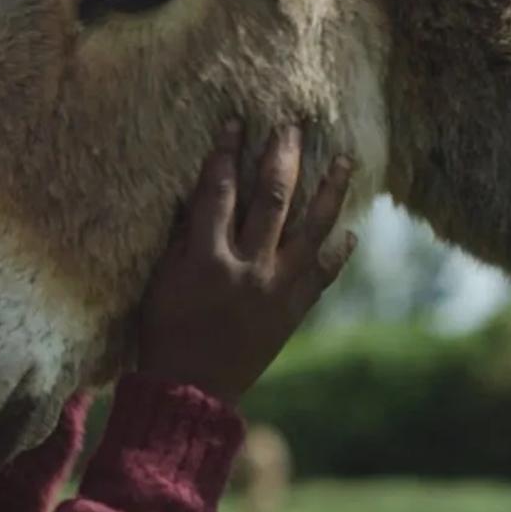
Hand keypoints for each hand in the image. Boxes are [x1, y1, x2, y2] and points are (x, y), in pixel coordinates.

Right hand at [136, 121, 355, 403]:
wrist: (191, 389)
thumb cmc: (164, 333)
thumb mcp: (161, 281)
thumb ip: (180, 238)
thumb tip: (194, 194)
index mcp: (206, 257)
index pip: (218, 191)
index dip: (226, 152)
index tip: (236, 122)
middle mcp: (248, 267)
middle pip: (271, 198)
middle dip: (281, 157)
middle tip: (292, 125)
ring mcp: (276, 289)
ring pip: (310, 229)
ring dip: (329, 191)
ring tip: (344, 160)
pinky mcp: (293, 310)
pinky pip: (323, 275)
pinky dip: (337, 253)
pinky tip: (349, 232)